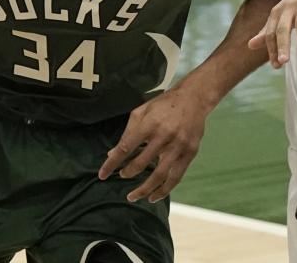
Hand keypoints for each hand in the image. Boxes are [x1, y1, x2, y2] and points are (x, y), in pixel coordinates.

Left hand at [98, 88, 209, 202]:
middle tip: (121, 176)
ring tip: (133, 196)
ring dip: (144, 189)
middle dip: (128, 173)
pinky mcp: (189, 153)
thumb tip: (112, 153)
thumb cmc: (164, 104)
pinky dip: (164, 190)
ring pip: (159, 175)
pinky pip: (176, 177)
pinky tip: (154, 196)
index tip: (102, 175)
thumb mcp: (141, 112)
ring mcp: (178, 146)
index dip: (112, 163)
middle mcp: (164, 136)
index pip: (126, 148)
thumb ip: (127, 132)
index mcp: (149, 124)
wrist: (194, 98)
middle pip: (141, 163)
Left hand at [248, 0, 296, 68]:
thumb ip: (267, 32)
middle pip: (283, 28)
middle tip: (283, 61)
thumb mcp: (281, 17)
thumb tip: (249, 46)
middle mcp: (287, 8)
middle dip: (282, 45)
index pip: (271, 33)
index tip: (276, 65)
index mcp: (277, 13)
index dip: (272, 49)